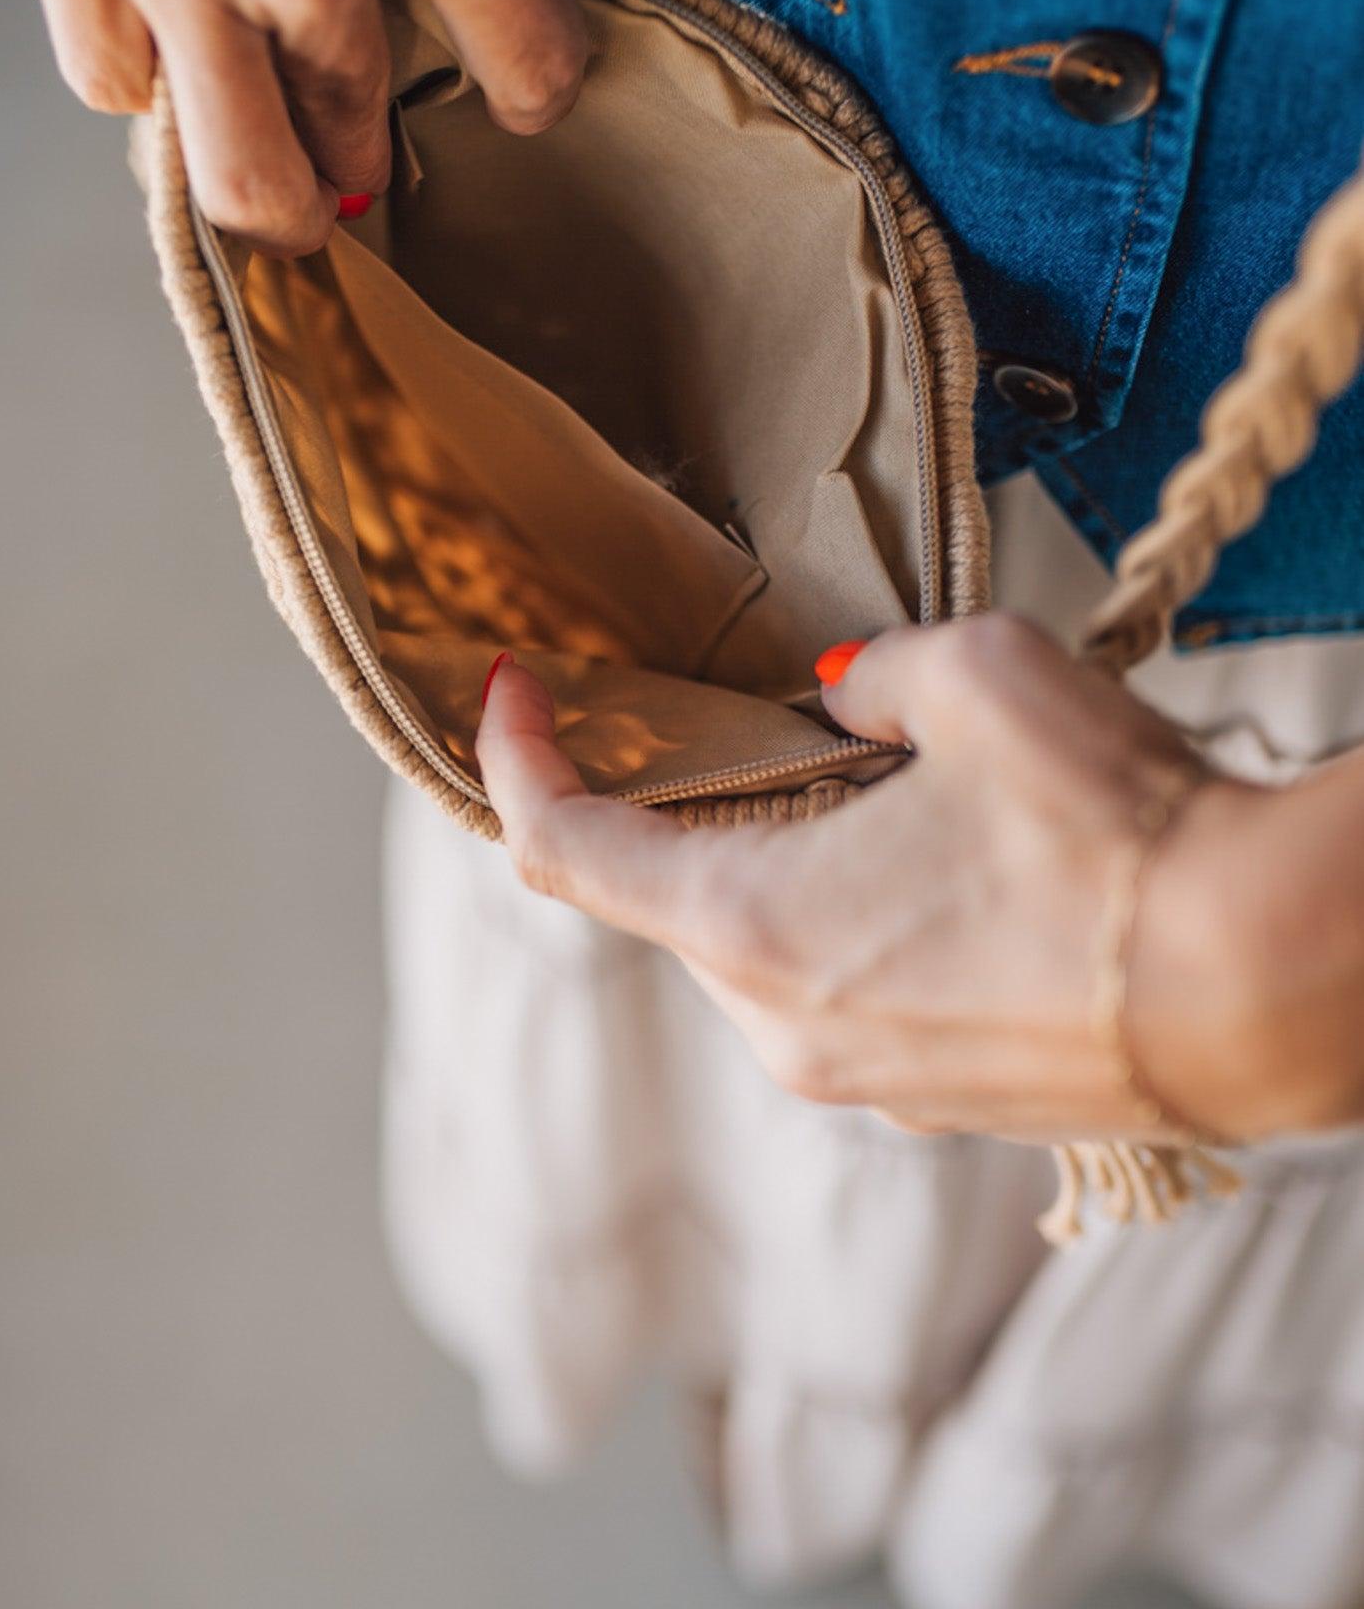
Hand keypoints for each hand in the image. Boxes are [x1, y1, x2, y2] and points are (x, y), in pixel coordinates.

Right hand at [0, 0, 584, 253]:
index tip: (520, 93)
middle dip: (366, 169)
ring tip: (273, 150)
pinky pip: (118, 84)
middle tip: (360, 166)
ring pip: (236, 172)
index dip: (533, 91)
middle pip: (355, 147)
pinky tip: (169, 41)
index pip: (530, 66)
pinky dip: (150, 83)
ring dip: (268, 179)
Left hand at [477, 615, 1363, 1145]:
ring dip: (788, 864)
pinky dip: (860, 926)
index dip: (515, 759)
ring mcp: (867, 1085)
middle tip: (741, 713)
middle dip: (682, 802)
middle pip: (671, 900)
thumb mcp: (975, 677)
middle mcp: (786, 1031)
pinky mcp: (943, 1107)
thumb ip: (870, 674)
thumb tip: (844, 690)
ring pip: (769, 952)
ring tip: (887, 789)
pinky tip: (956, 870)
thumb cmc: (1115, 833)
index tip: (512, 689)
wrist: (1267, 984)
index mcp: (751, 929)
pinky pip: (854, 1000)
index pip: (565, 850)